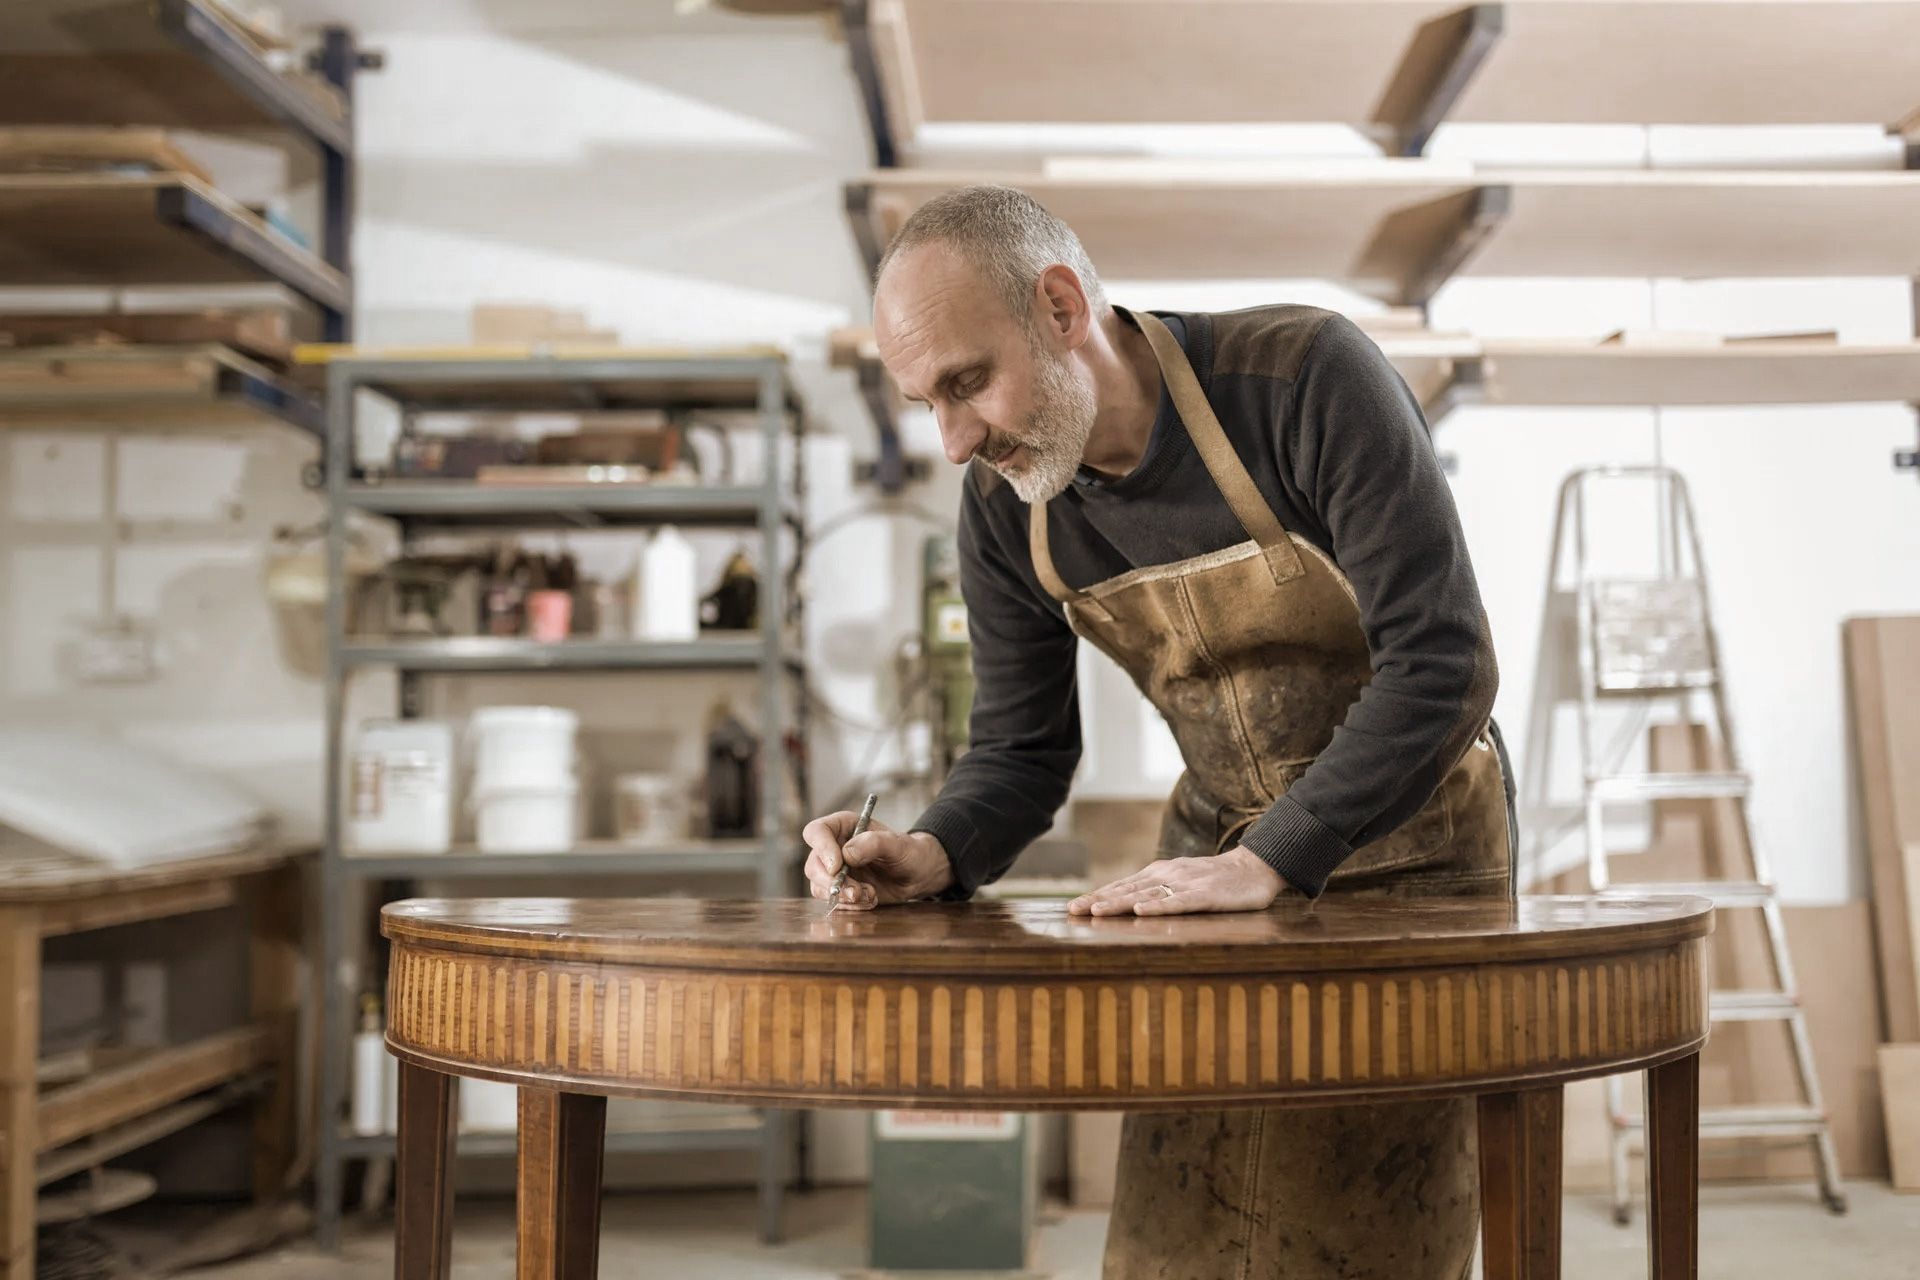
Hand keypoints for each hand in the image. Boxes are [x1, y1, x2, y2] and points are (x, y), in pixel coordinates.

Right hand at [802, 812, 952, 909]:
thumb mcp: (898, 844)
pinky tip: (871, 900)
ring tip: (871, 895)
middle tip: (856, 892)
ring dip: (844, 897)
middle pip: (814, 865)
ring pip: (820, 887)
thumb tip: (847, 854)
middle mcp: (834, 847)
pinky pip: (834, 901)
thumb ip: (873, 843)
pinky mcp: (841, 890)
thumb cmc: (908, 852)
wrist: (918, 875)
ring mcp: (835, 871)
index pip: (816, 832)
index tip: (838, 866)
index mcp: (843, 826)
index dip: (822, 849)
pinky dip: (851, 906)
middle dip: (833, 883)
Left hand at [1067, 847, 1284, 916]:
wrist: (1254, 868)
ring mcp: (1186, 884)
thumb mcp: (1182, 881)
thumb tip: (1128, 902)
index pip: (1122, 886)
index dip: (1097, 896)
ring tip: (1097, 912)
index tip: (1073, 907)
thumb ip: (1158, 889)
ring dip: (1120, 903)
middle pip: (1127, 889)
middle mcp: (1168, 875)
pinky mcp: (1205, 895)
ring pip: (1147, 895)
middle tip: (1073, 910)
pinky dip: (1159, 907)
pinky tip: (1142, 912)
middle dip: (1099, 901)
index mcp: (1160, 873)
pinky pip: (1178, 902)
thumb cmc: (1216, 879)